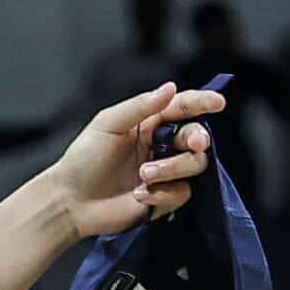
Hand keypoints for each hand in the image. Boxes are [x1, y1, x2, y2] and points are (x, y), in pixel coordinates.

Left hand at [37, 81, 221, 240]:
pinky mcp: (164, 198)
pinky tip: (139, 195)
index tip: (218, 102)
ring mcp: (164, 172)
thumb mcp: (108, 124)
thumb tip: (171, 88)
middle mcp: (161, 145)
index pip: (182, 108)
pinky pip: (182, 193)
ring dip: (172, 168)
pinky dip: (162, 193)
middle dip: (197, 138)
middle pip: (196, 136)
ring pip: (194, 165)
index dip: (202, 103)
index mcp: (148, 123)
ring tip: (144, 174)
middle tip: (191, 142)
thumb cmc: (84, 159)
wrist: (71, 201)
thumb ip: (141, 106)